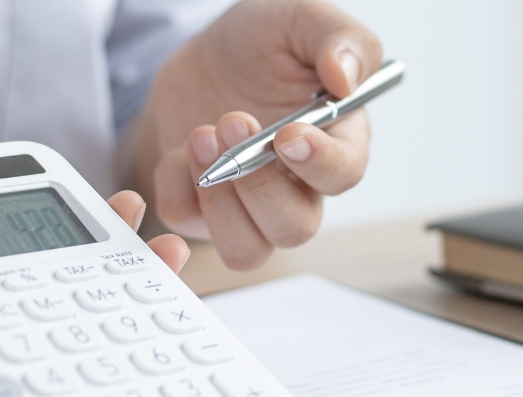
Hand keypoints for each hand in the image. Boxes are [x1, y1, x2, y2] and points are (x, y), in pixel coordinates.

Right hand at [0, 191, 184, 396]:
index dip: (66, 361)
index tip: (121, 326)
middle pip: (39, 344)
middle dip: (102, 306)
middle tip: (158, 264)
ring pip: (34, 313)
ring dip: (87, 279)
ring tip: (140, 240)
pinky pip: (7, 286)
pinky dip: (47, 259)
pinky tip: (85, 233)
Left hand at [132, 0, 381, 269]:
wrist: (202, 56)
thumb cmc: (263, 43)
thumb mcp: (302, 19)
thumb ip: (340, 38)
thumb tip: (346, 79)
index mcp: (337, 142)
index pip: (343, 175)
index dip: (319, 163)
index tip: (288, 135)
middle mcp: (298, 187)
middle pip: (294, 227)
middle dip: (258, 183)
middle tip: (231, 121)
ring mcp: (249, 206)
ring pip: (246, 249)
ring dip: (220, 202)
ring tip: (200, 137)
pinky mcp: (203, 210)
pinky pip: (187, 223)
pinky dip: (176, 187)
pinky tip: (179, 148)